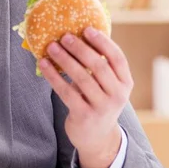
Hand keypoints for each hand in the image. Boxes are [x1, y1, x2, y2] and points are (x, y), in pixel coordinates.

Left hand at [39, 27, 133, 167]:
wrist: (96, 138)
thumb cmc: (98, 102)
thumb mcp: (108, 86)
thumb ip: (101, 66)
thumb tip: (80, 34)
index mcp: (125, 83)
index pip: (117, 58)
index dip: (103, 42)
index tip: (87, 29)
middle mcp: (117, 95)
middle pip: (98, 66)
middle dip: (80, 49)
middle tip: (64, 36)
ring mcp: (102, 107)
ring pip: (81, 78)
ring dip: (64, 60)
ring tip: (51, 47)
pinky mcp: (84, 115)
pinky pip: (66, 92)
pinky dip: (54, 76)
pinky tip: (43, 64)